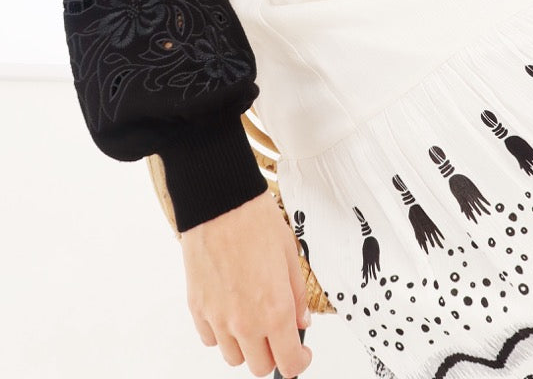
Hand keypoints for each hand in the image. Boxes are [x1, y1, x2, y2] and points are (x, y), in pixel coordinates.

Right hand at [180, 188, 312, 376]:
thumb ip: (297, 295)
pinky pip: (210, 338)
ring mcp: (217, 318)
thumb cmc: (254, 220)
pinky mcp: (197, 308)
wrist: (220, 202)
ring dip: (247, 346)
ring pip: (233, 357)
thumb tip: (301, 320)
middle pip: (260, 366)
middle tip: (279, 333)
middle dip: (274, 354)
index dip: (299, 362)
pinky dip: (221, 333)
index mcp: (274, 310)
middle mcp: (244, 321)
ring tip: (253, 318)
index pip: (288, 363)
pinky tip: (231, 310)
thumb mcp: (290, 255)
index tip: (302, 353)